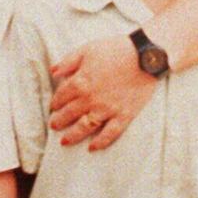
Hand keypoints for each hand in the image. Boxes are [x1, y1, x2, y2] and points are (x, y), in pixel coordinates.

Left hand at [49, 34, 155, 149]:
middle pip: (70, 114)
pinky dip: (101, 142)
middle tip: (54, 125)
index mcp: (80, 82)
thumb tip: (53, 72)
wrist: (144, 56)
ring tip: (64, 141)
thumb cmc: (115, 49)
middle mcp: (90, 99)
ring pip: (85, 127)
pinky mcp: (124, 115)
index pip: (62, 96)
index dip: (55, 102)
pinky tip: (92, 148)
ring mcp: (107, 109)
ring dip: (73, 135)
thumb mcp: (86, 49)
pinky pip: (110, 133)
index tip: (53, 106)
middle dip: (59, 121)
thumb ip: (67, 62)